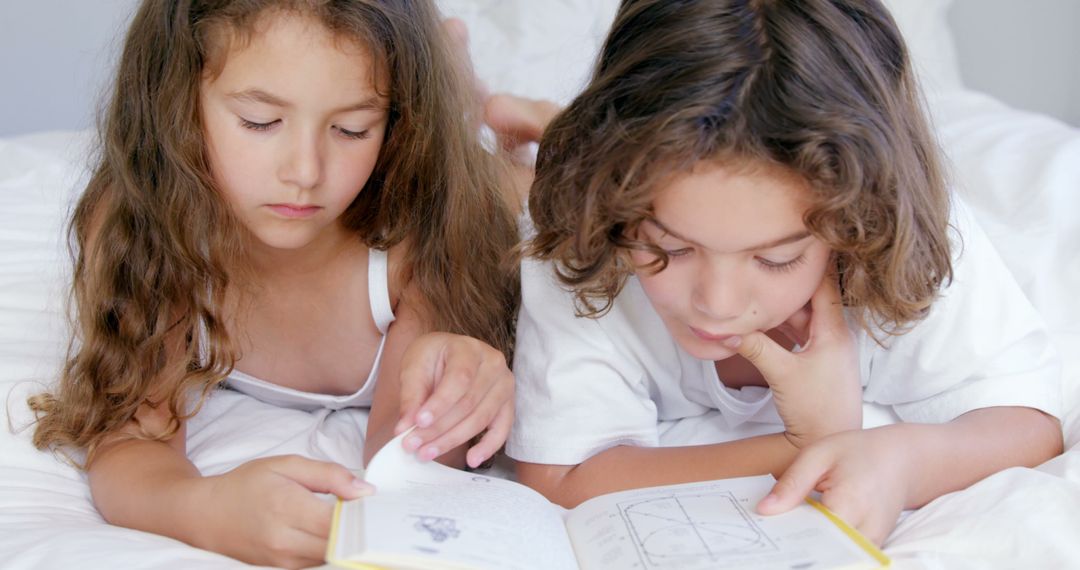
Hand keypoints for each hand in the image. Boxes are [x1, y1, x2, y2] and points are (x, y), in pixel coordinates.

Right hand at [192, 455, 372, 568]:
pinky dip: (329, 548)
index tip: (374, 503)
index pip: (340, 521)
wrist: (206, 515)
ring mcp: (282, 560)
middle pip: (340, 543)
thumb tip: (365, 491)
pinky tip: (331, 532)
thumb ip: (329, 475)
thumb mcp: (286, 465)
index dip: (363, 513)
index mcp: (286, 506)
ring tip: (348, 519)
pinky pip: (317, 562)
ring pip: (331, 555)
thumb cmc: (246, 485)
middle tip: (367, 511)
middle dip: (359, 528)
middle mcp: (284, 540)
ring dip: (345, 540)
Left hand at [393, 332, 514, 467]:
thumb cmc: (432, 358)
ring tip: (427, 453)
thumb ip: (411, 396)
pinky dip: (488, 447)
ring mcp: (504, 384)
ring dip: (453, 440)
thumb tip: (404, 428)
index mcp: (469, 348)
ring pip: (481, 419)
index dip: (439, 404)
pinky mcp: (507, 404)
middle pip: (468, 403)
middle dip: (439, 428)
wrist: (448, 355)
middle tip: (412, 445)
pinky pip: (502, 429)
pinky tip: (472, 460)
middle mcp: (493, 364)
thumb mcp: (414, 367)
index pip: (459, 379)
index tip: (417, 423)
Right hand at [723, 271, 861, 447]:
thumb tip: (725, 328)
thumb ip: (754, 346)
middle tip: (763, 265)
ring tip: (757, 292)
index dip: (815, 261)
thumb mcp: (783, 373)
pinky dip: (781, 330)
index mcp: (834, 331)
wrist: (829, 443)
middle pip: (809, 300)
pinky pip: (799, 336)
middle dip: (785, 286)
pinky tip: (761, 324)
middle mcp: (834, 336)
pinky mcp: (818, 364)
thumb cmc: (817, 409)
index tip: (805, 236)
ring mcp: (827, 350)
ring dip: (780, 310)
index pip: (826, 285)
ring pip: (802, 319)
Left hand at [757, 425, 914, 545]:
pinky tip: (808, 532)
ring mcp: (872, 543)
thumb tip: (764, 510)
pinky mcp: (872, 547)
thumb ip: (792, 483)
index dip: (785, 535)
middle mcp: (865, 530)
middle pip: (821, 551)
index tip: (766, 531)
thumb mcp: (819, 454)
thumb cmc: (860, 451)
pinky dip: (824, 545)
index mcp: (849, 503)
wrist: (902, 460)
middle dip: (795, 544)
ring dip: (809, 546)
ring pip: (833, 556)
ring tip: (788, 530)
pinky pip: (843, 553)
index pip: (810, 535)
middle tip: (773, 532)